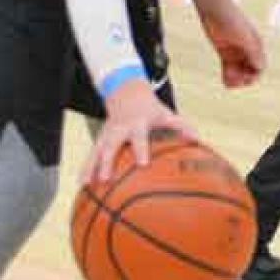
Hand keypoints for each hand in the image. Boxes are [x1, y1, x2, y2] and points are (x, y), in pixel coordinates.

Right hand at [82, 80, 198, 183]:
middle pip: (110, 146)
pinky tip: (81, 187)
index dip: (140, 150)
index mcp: (137, 124)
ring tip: (85, 186)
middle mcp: (119, 129)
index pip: (139, 138)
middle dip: (106, 162)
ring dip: (90, 168)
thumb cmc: (151, 109)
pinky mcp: (99, 139)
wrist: (127, 92)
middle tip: (105, 179)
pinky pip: (90, 155)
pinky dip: (85, 169)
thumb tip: (198, 140)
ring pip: (95, 151)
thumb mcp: (166, 114)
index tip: (142, 164)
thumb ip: (182, 127)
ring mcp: (106, 134)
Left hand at [202, 11, 264, 88]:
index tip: (247, 78)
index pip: (260, 66)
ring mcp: (236, 52)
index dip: (255, 75)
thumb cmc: (233, 20)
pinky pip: (229, 68)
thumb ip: (253, 52)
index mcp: (256, 46)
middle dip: (245, 79)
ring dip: (236, 79)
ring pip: (239, 71)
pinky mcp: (225, 53)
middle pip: (250, 71)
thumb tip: (260, 68)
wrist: (216, 11)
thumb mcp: (245, 38)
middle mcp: (248, 51)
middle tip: (236, 81)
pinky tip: (225, 82)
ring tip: (229, 83)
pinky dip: (228, 76)